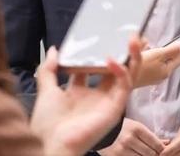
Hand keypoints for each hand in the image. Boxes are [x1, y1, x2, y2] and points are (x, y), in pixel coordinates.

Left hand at [30, 38, 141, 155]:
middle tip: (129, 35)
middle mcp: (97, 95)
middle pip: (117, 69)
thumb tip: (54, 49)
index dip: (98, 52)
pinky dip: (121, 71)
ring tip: (133, 40)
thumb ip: (49, 70)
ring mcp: (109, 100)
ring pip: (128, 74)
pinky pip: (125, 85)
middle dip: (125, 52)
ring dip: (133, 57)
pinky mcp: (116, 106)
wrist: (51, 144)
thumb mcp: (46, 91)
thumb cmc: (47, 124)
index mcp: (80, 92)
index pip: (94, 68)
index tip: (101, 36)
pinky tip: (112, 61)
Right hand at [99, 118, 167, 155]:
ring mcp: (122, 150)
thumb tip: (167, 142)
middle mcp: (130, 139)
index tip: (165, 150)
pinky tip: (137, 155)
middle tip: (157, 153)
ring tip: (147, 154)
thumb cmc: (122, 127)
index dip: (162, 149)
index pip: (155, 143)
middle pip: (150, 153)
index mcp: (137, 129)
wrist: (99, 131)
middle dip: (156, 155)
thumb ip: (151, 135)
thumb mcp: (137, 127)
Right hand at [136, 41, 179, 87]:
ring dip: (157, 51)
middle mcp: (161, 75)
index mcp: (167, 71)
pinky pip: (149, 62)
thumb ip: (171, 50)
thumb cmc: (139, 68)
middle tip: (170, 41)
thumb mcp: (158, 55)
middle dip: (169, 49)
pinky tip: (142, 50)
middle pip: (169, 59)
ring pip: (158, 60)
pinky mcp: (143, 76)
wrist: (120, 81)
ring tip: (151, 44)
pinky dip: (148, 55)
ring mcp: (152, 77)